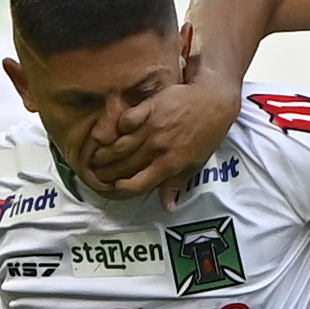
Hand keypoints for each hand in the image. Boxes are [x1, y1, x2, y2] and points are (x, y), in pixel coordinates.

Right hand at [91, 45, 238, 197]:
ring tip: (96, 157)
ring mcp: (152, 127)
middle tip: (97, 173)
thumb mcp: (195, 164)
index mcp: (170, 164)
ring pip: (120, 145)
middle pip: (125, 165)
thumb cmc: (207, 134)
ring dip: (106, 153)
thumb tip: (168, 208)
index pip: (139, 184)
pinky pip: (126, 120)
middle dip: (108, 172)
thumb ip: (176, 185)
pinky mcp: (148, 108)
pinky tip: (111, 133)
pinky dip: (117, 127)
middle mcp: (158, 148)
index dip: (124, 188)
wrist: (213, 100)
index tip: (116, 187)